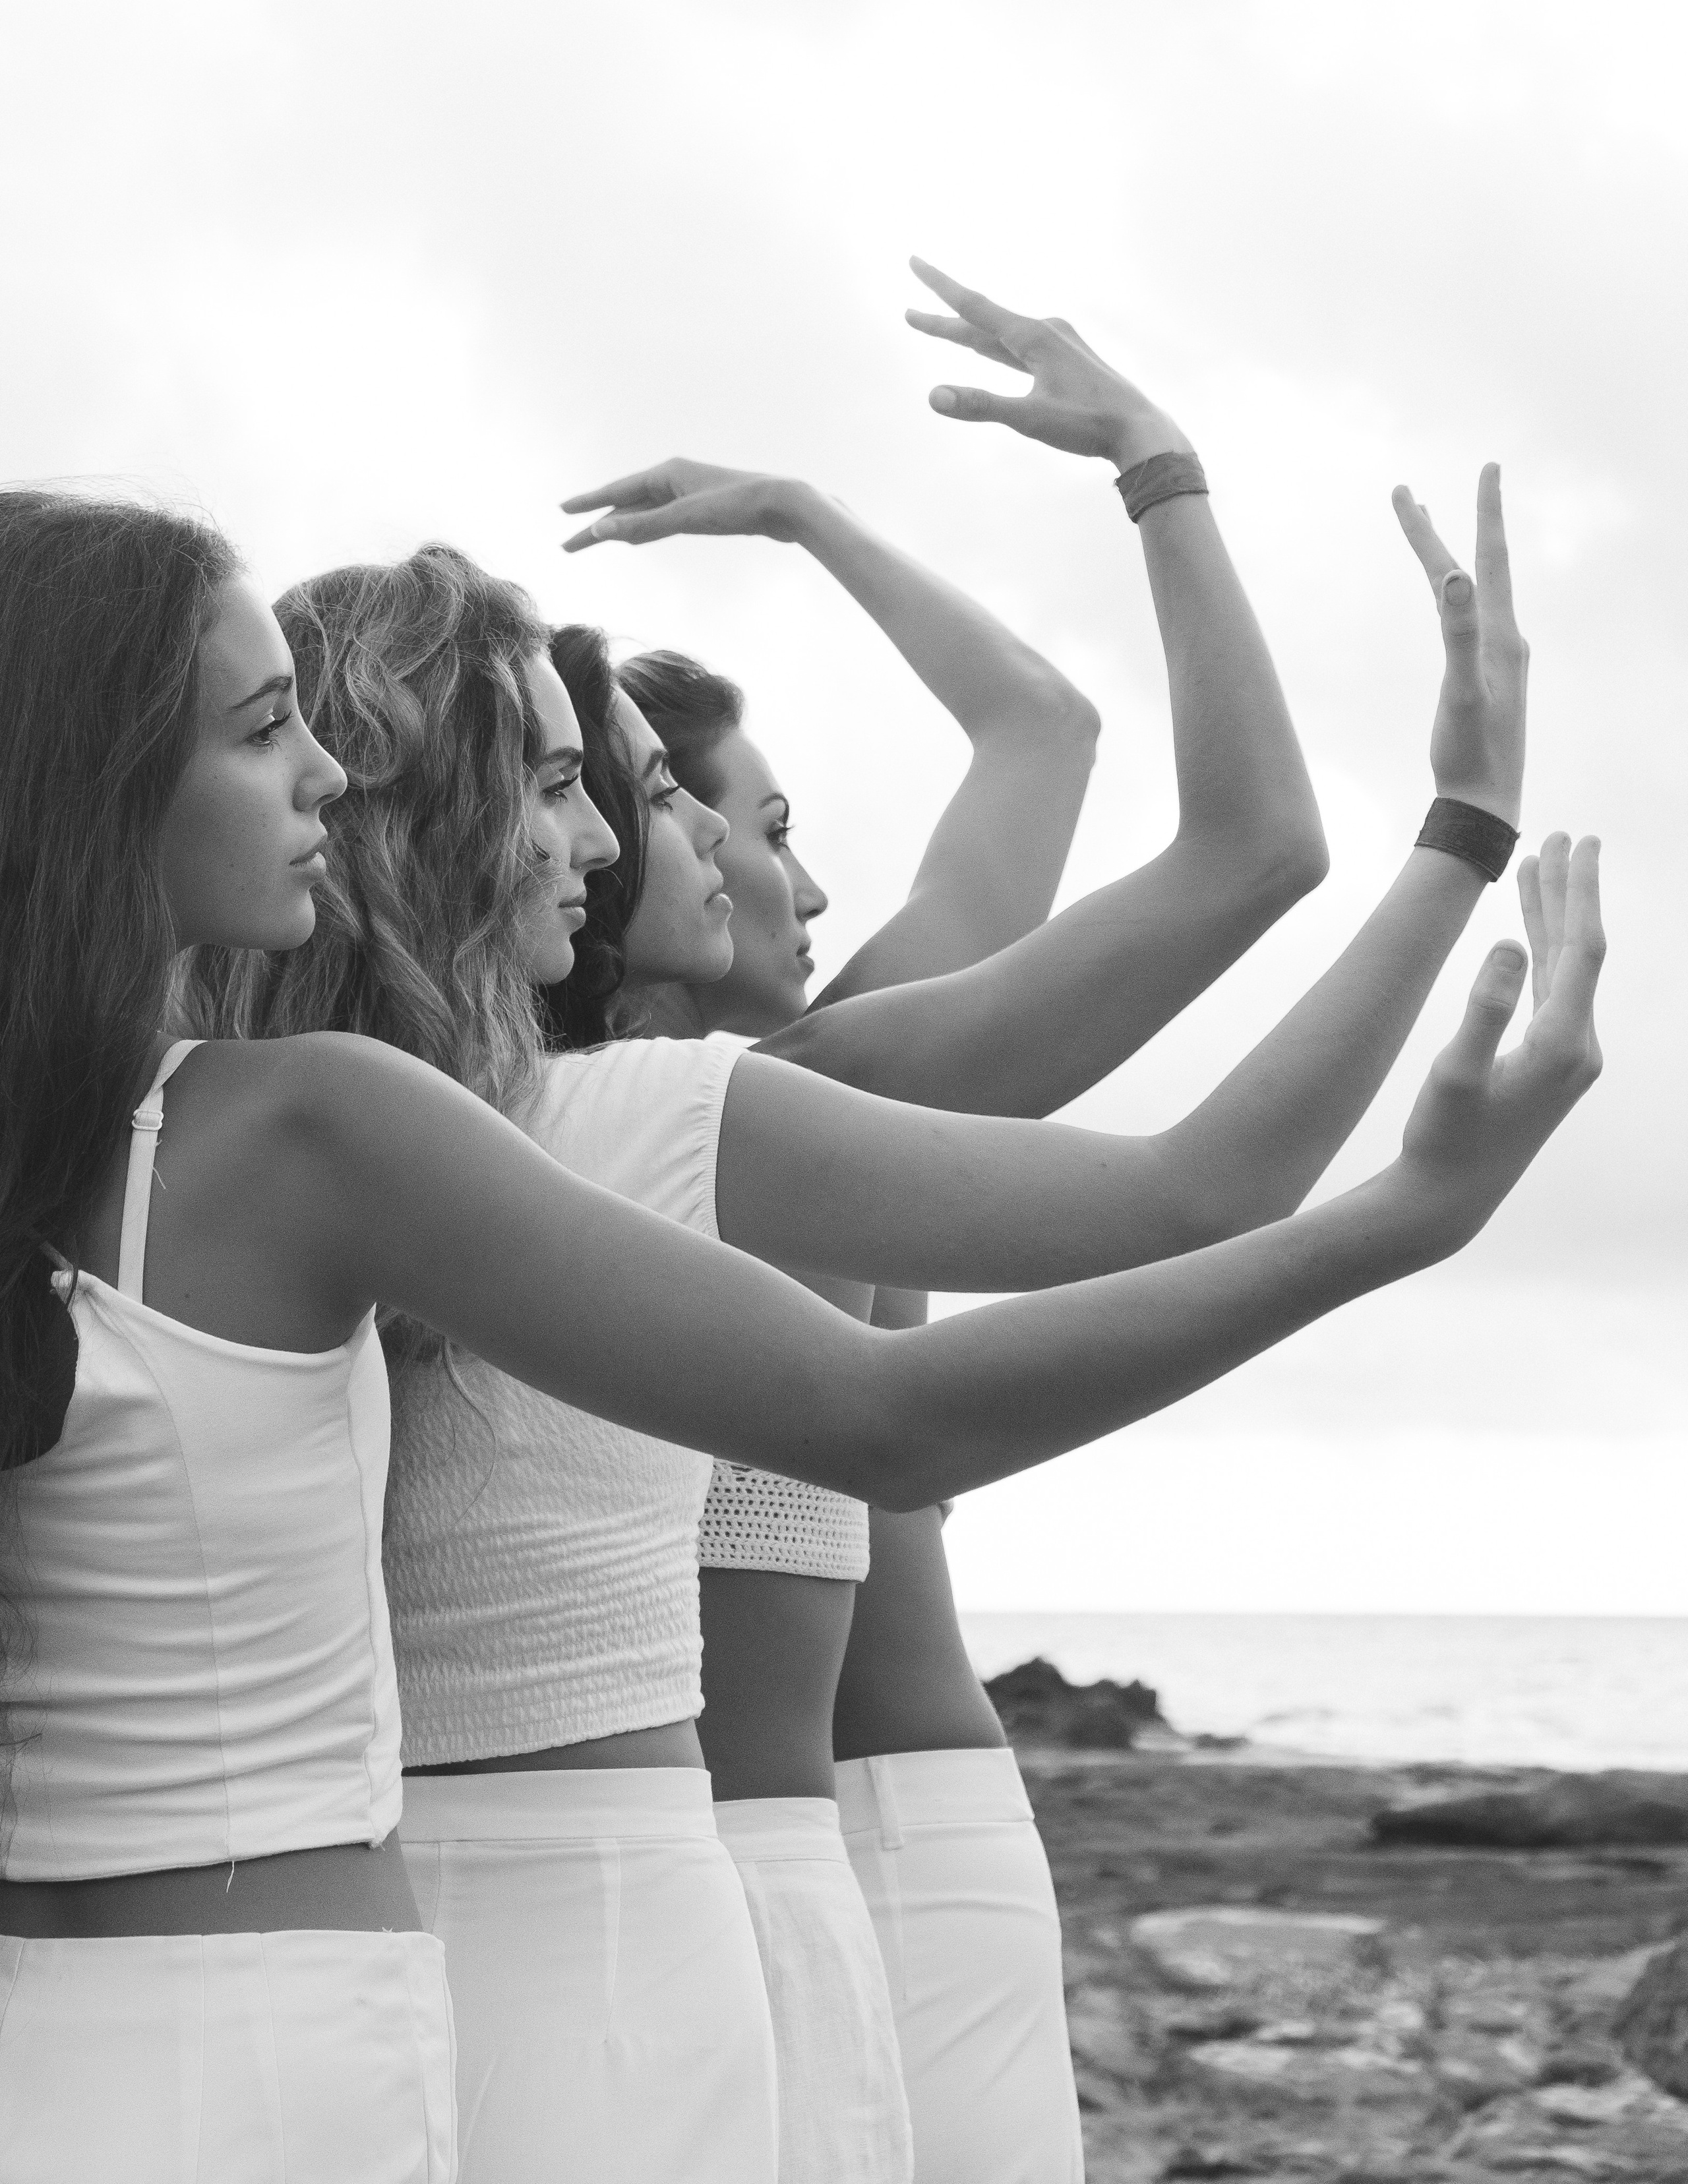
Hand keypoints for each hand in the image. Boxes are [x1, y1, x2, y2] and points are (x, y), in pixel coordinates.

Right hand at [561, 459, 811, 551]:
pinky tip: (638, 535)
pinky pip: (663, 519)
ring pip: (645, 512)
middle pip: (627, 504)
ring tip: (595, 539)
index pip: (617, 491)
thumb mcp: (685, 517)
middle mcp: (675, 478)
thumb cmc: (737, 506)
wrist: (785, 505)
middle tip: (569, 544)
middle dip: (597, 524)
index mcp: (667, 473)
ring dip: (619, 526)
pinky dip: (645, 527)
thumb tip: (602, 530)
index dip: (588, 504)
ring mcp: (690, 493)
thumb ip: (643, 525)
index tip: (562, 512)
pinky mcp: (705, 510)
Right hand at [906, 257, 1191, 470]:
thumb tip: (933, 395)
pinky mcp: (1066, 359)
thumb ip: (980, 405)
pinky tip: (998, 349)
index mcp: (1033, 336)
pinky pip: (1020, 347)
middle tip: (909, 312)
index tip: (915, 262)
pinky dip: (998, 345)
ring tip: (942, 328)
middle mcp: (1044, 331)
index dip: (940, 287)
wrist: (1139, 429)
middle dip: (944, 319)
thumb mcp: (1029, 419)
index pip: (974, 307)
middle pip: (982, 322)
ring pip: (1001, 336)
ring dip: (970, 334)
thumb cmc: (1087, 425)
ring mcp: (1058, 343)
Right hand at [1393, 833, 1602, 1255]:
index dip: (1580, 891)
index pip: (1583, 949)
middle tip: (1566, 835)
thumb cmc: (1445, 1139)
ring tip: (1538, 864)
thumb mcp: (1455, 1073)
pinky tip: (1526, 932)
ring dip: (1552, 917)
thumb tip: (1509, 944)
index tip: (1578, 843)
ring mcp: (1569, 1057)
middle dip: (1570, 891)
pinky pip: (1552, 992)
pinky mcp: (1552, 1064)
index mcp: (1563, 1044)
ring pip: (1565, 969)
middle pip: (1581, 950)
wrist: (1449, 1198)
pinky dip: (1541, 953)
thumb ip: (1485, 1007)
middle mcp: (1579, 1047)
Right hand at [1394, 465, 1527, 826]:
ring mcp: (1494, 657)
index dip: (1484, 512)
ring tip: (1425, 526)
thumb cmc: (1472, 754)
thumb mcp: (1463, 692)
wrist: (1485, 805)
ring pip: (1465, 591)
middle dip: (1441, 526)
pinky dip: (1447, 594)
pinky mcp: (1481, 676)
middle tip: (1408, 492)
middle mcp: (1503, 639)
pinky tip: (1444, 595)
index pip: (1487, 560)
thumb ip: (1459, 634)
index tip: (1488, 466)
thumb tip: (1453, 577)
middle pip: (1471, 569)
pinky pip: (1462, 619)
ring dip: (1443, 556)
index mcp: (1502, 636)